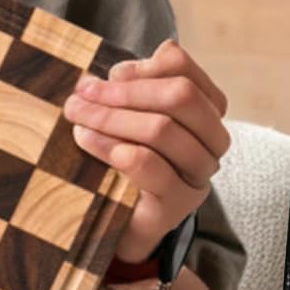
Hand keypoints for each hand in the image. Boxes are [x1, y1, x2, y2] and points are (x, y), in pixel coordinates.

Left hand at [63, 40, 229, 261]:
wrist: (125, 223)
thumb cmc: (126, 160)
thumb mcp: (129, 117)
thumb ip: (130, 90)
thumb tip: (115, 72)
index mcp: (206, 110)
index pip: (182, 70)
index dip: (143, 66)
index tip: (110, 75)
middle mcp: (213, 140)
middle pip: (180, 96)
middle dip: (125, 91)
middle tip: (82, 94)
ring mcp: (199, 173)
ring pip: (162, 129)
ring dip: (112, 118)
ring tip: (77, 118)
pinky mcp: (178, 203)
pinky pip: (148, 165)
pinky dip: (112, 147)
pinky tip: (87, 141)